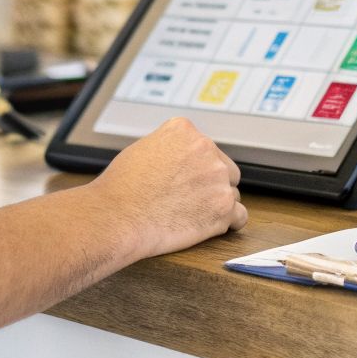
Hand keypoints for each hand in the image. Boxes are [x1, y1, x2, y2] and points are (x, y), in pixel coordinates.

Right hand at [89, 117, 247, 258]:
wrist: (116, 217)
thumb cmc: (122, 188)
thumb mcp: (144, 148)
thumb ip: (171, 148)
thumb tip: (183, 160)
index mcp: (186, 131)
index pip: (206, 149)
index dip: (196, 168)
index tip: (185, 181)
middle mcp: (206, 148)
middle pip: (224, 169)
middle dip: (210, 184)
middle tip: (189, 200)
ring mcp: (217, 178)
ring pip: (231, 192)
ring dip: (217, 203)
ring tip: (192, 215)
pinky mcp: (223, 207)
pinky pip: (239, 216)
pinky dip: (229, 223)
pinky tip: (212, 226)